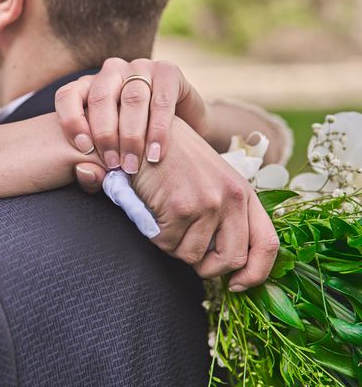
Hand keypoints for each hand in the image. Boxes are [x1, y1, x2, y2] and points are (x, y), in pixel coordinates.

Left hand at [54, 57, 207, 190]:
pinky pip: (161, 101)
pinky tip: (155, 154)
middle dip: (105, 134)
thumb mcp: (111, 152)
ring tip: (132, 165)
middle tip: (112, 164)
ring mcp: (140, 68)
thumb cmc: (135, 144)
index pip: (69, 95)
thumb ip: (94, 166)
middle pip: (101, 97)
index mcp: (89, 86)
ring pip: (131, 98)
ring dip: (131, 135)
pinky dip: (158, 130)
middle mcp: (111, 72)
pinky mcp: (168, 71)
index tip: (84, 149)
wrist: (183, 130)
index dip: (72, 121)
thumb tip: (84, 173)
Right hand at [131, 117, 279, 289]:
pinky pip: (166, 244)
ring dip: (174, 247)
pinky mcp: (179, 206)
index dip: (256, 274)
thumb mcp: (214, 180)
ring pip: (192, 256)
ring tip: (166, 221)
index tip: (238, 285)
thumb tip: (228, 261)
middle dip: (208, 269)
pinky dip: (155, 235)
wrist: (148, 131)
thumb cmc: (177, 159)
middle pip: (231, 260)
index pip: (268, 244)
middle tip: (191, 256)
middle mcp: (231, 198)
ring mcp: (207, 203)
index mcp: (244, 193)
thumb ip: (227, 213)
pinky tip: (152, 212)